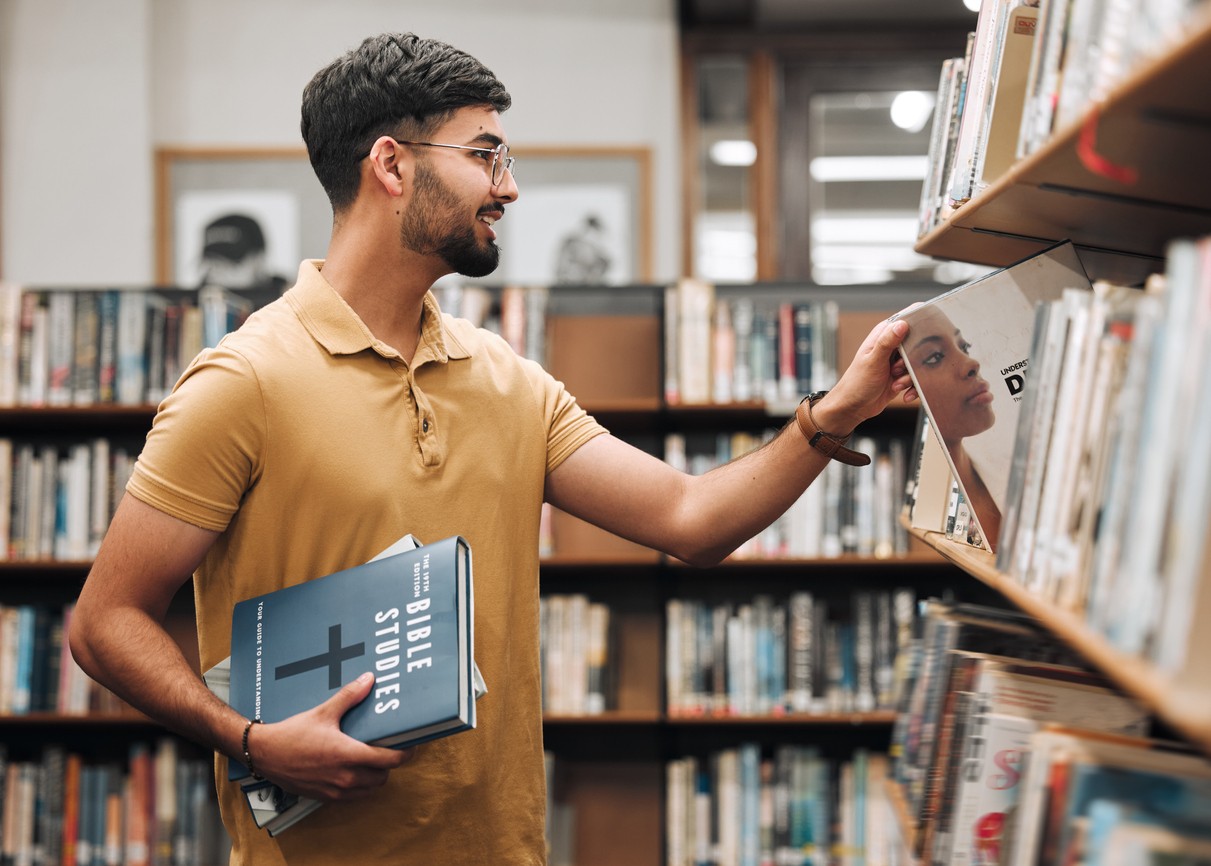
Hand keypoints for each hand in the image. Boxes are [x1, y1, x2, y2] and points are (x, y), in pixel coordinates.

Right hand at [245, 672, 414, 801]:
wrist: (265, 754)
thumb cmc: (292, 734)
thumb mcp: (324, 712)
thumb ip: (350, 697)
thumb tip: (369, 680)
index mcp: (348, 755)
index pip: (390, 760)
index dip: (405, 753)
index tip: (410, 745)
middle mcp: (345, 776)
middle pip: (383, 776)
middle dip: (389, 763)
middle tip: (387, 748)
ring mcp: (336, 790)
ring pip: (370, 788)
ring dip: (375, 776)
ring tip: (371, 759)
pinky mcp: (326, 797)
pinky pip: (354, 796)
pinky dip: (360, 786)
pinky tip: (353, 770)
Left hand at [820, 317, 916, 432]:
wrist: (854, 407)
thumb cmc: (856, 383)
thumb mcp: (873, 361)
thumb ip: (887, 342)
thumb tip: (901, 324)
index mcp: (884, 335)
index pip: (907, 319)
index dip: (919, 325)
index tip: (924, 338)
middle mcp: (893, 345)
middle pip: (919, 343)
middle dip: (915, 360)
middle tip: (898, 370)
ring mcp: (899, 360)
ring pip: (920, 363)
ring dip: (911, 377)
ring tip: (896, 383)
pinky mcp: (903, 375)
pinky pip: (918, 378)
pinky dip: (913, 387)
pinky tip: (903, 393)